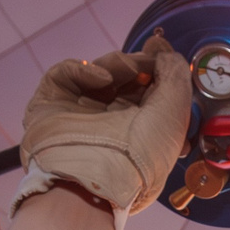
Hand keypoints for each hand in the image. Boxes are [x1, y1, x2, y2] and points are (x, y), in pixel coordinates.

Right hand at [15, 36, 192, 217]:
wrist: (94, 181)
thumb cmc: (139, 157)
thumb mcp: (175, 113)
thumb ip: (177, 75)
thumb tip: (167, 54)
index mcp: (142, 130)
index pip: (149, 89)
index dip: (156, 66)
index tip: (160, 48)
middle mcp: (111, 123)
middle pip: (124, 78)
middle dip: (138, 64)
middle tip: (146, 59)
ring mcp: (79, 114)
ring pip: (98, 72)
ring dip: (116, 64)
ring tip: (127, 71)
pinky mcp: (51, 105)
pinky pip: (66, 74)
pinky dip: (85, 69)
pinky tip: (102, 78)